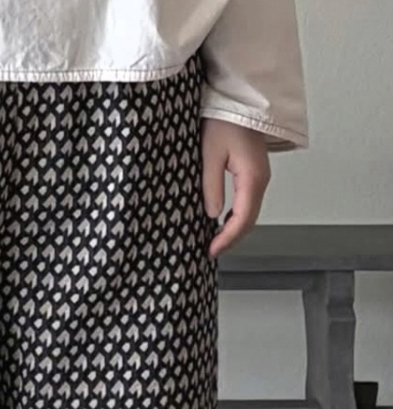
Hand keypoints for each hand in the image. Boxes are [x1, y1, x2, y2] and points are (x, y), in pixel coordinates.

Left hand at [202, 120, 270, 258]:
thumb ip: (211, 186)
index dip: (227, 239)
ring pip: (250, 211)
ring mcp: (260, 174)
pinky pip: (248, 200)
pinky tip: (223, 220)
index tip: (211, 251)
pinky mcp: (254, 170)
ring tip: (215, 240)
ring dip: (234, 228)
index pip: (242, 219)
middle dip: (231, 238)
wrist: (238, 95)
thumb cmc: (224, 117)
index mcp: (253, 177)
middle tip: (211, 251)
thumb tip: (213, 214)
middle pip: (249, 219)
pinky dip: (237, 215)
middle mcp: (261, 178)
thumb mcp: (210, 153)